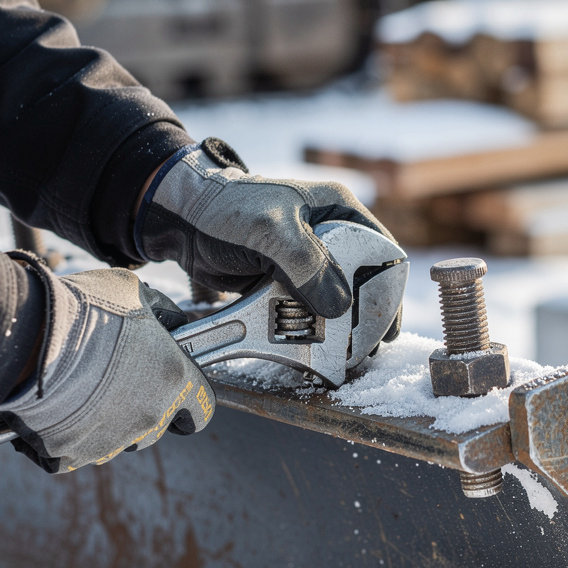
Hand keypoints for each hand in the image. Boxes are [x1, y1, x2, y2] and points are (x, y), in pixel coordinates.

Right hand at [0, 259, 214, 472]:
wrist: (25, 338)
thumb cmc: (83, 310)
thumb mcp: (133, 292)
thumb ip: (159, 311)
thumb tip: (169, 319)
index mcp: (174, 379)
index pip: (201, 409)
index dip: (191, 403)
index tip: (180, 396)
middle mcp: (149, 416)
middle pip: (157, 426)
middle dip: (143, 407)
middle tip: (116, 380)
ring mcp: (111, 440)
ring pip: (119, 439)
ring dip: (109, 421)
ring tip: (82, 389)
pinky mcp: (72, 456)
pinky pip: (78, 451)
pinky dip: (70, 434)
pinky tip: (57, 407)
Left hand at [134, 139, 400, 339]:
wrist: (180, 222)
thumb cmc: (226, 211)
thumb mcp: (270, 231)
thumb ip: (306, 264)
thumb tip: (339, 306)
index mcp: (337, 210)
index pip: (380, 250)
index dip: (387, 288)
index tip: (385, 324)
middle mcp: (329, 235)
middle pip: (362, 282)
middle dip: (364, 316)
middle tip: (367, 348)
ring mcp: (308, 262)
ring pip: (335, 300)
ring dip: (338, 328)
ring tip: (346, 357)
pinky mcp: (287, 282)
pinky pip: (308, 310)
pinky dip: (312, 330)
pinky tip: (317, 351)